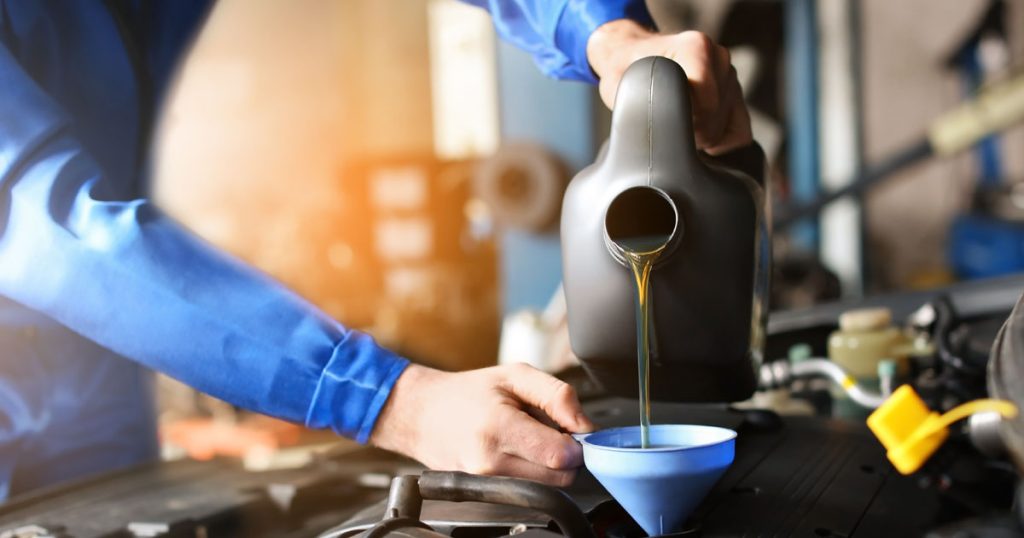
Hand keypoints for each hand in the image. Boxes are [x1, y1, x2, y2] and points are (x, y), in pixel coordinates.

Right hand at [370, 363, 594, 486]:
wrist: (421, 414)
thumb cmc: (468, 393)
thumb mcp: (515, 375)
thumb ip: (557, 395)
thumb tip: (585, 425)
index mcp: (499, 427)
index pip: (561, 455)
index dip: (576, 442)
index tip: (570, 429)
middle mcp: (490, 462)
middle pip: (560, 477)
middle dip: (565, 455)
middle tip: (550, 431)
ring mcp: (484, 482)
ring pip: (546, 486)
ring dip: (548, 465)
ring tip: (529, 440)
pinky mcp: (482, 493)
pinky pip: (526, 489)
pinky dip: (531, 473)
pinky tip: (516, 453)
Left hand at [586, 19, 751, 154]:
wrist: (634, 58)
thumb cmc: (627, 72)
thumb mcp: (624, 86)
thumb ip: (643, 106)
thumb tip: (661, 141)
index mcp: (697, 47)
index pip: (707, 105)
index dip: (684, 124)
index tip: (662, 119)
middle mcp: (720, 58)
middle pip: (715, 120)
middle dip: (689, 132)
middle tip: (664, 123)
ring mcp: (730, 76)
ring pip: (726, 129)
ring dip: (700, 136)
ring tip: (676, 123)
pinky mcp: (735, 96)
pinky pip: (739, 134)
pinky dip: (719, 142)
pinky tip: (696, 134)